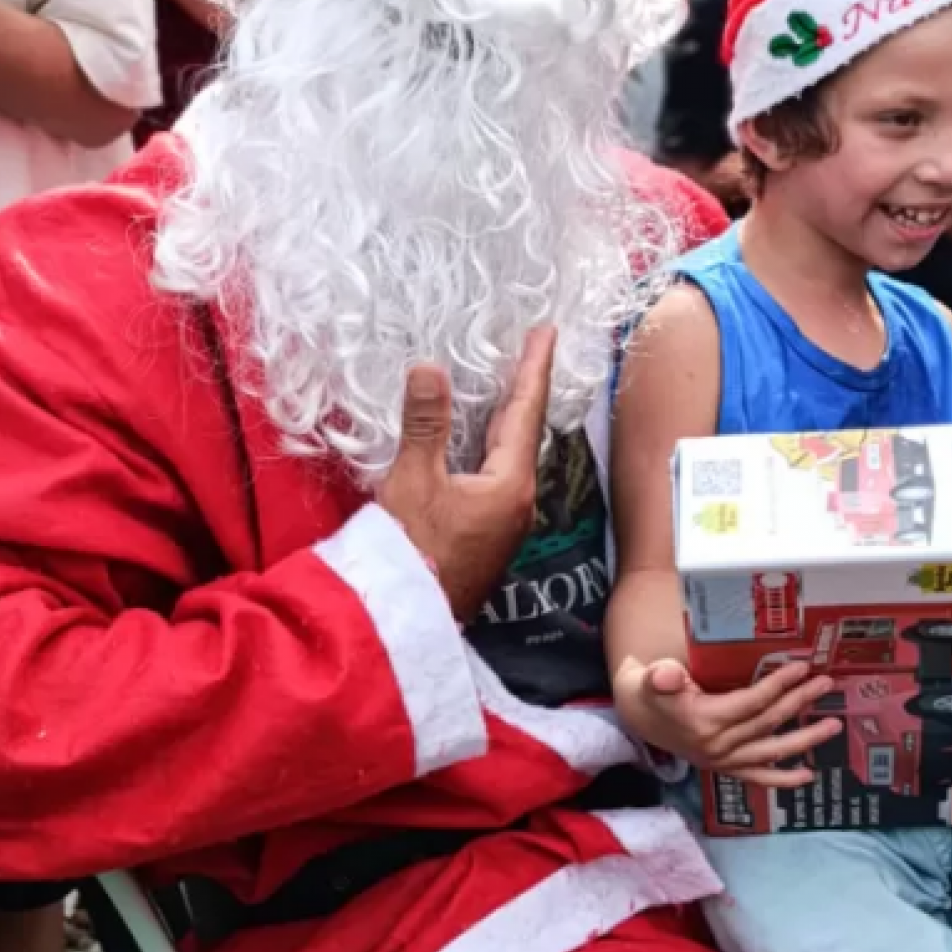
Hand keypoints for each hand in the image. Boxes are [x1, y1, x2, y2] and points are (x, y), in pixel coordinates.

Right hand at [376, 330, 554, 620]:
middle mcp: (518, 504)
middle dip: (523, 391)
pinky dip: (489, 449)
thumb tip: (430, 368)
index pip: (525, 412)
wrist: (404, 618)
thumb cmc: (412, 550)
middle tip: (528, 352)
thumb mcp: (413, 479)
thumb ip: (424, 424)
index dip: (533, 369)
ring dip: (506, 422)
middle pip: (522, 434)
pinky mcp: (486, 539)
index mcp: (510, 485)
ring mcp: (504, 525)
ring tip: (504, 388)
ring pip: (509, 459)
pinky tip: (476, 444)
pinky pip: (495, 478)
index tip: (547, 333)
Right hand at [613, 656, 841, 788]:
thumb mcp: (651, 678)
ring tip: (833, 725)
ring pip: (772, 750)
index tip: (802, 667)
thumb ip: (660, 677)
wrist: (639, 717)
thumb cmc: (651, 691)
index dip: (778, 685)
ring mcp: (723, 761)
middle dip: (799, 702)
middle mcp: (717, 746)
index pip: (751, 703)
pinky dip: (784, 780)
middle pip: (768, 723)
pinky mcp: (726, 769)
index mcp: (704, 721)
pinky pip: (759, 778)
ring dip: (806, 739)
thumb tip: (668, 675)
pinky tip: (809, 776)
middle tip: (826, 684)